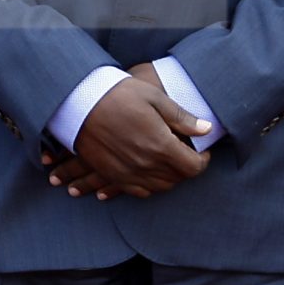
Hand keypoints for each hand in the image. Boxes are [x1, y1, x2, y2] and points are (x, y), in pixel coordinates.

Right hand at [45, 67, 210, 199]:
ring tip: (166, 160)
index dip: (203, 159)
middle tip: (184, 152)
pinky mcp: (111, 174)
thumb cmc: (118, 94)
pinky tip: (147, 170)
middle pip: (177, 178)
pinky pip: (138, 191)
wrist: (77, 100)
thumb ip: (182, 118)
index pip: (194, 167)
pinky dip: (148, 185)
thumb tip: (206, 129)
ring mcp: (127, 172)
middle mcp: (145, 164)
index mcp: (160, 145)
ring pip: (160, 187)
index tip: (201, 150)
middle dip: (186, 167)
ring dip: (168, 177)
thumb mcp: (154, 97)